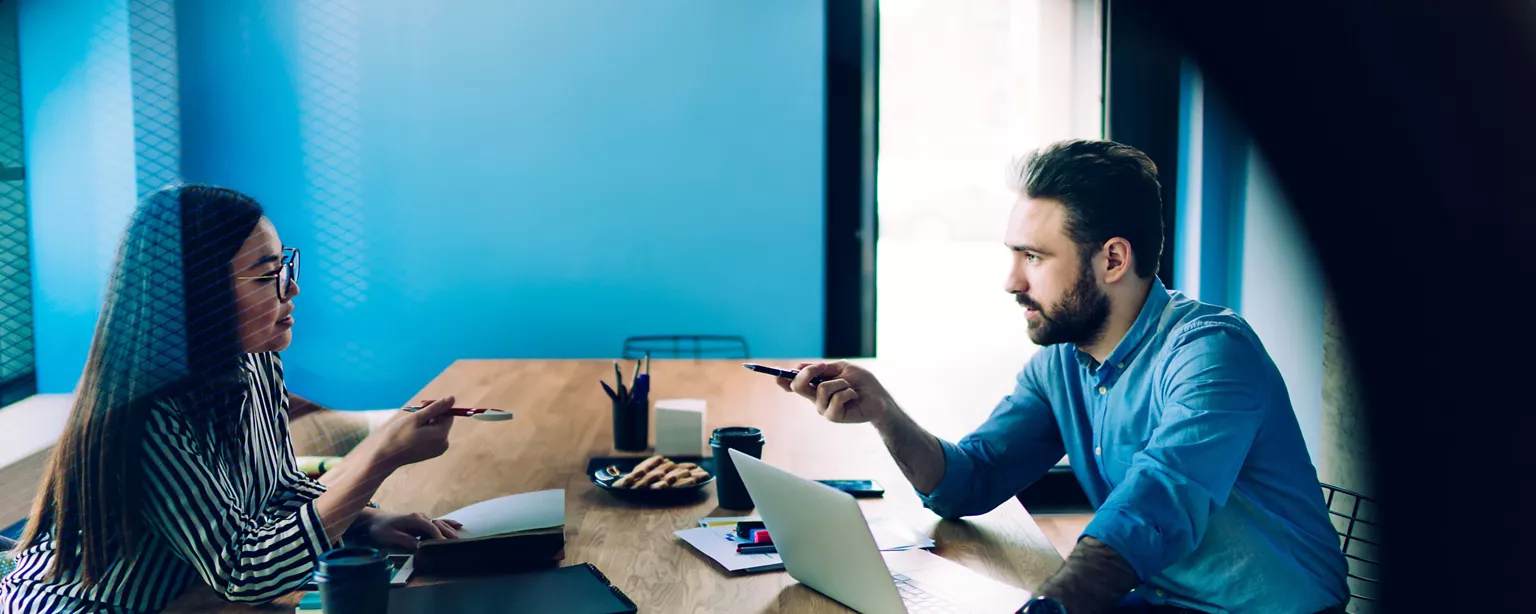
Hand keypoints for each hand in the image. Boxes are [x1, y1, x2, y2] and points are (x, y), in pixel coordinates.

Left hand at [358, 510, 463, 550]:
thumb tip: (420, 546)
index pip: (431, 527)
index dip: (439, 536)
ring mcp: (422, 518)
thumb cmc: (381, 529)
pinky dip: (448, 523)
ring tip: (460, 538)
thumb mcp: (390, 536)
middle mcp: (420, 516)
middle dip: (448, 533)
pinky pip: (437, 522)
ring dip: (450, 530)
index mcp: (414, 519)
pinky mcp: (421, 522)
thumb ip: (405, 540)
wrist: (375, 520)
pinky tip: (458, 525)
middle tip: (458, 543)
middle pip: (438, 524)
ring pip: (439, 523)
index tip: (445, 545)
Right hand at [370, 396, 457, 469]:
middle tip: (414, 413)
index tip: (421, 405)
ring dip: (427, 422)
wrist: (387, 456)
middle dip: (431, 415)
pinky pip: (433, 437)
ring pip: (437, 428)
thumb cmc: (399, 435)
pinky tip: (412, 433)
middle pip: (443, 421)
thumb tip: (452, 398)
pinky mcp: (432, 453)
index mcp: (442, 434)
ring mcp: (438, 450)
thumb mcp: (417, 418)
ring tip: (411, 425)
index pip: (448, 414)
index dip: (436, 407)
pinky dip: (425, 432)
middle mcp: (444, 444)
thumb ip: (435, 408)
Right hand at [775, 361, 892, 423]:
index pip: (794, 385)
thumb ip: (822, 368)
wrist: (879, 397)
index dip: (783, 380)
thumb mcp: (841, 369)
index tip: (777, 375)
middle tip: (823, 367)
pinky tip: (854, 396)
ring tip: (850, 388)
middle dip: (808, 372)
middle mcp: (816, 399)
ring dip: (840, 383)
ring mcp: (824, 409)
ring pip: (822, 389)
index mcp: (816, 387)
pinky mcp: (834, 416)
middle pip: (798, 386)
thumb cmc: (862, 383)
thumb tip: (799, 366)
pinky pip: (836, 398)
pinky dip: (848, 392)